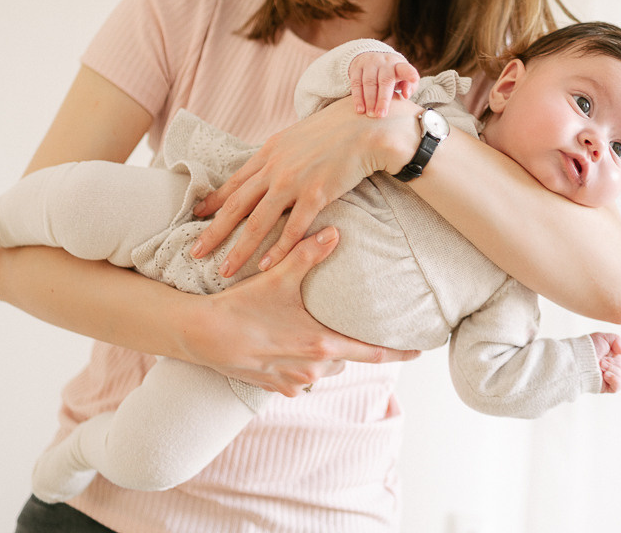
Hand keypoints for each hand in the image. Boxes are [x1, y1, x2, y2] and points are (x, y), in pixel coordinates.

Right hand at [186, 227, 419, 394]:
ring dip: (322, 355)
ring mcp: (292, 382)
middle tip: (350, 327)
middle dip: (347, 344)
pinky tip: (286, 348)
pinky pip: (298, 381)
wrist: (201, 335)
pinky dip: (298, 367)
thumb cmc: (241, 305)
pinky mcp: (273, 388)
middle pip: (345, 358)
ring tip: (312, 334)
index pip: (373, 352)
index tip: (419, 351)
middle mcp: (312, 368)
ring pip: (322, 370)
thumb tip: (334, 232)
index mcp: (321, 344)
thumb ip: (308, 254)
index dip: (398, 352)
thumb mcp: (278, 276)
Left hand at [191, 97, 416, 276]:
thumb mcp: (297, 136)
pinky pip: (292, 228)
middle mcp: (275, 167)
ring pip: (258, 222)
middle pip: (236, 205)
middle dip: (213, 232)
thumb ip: (280, 154)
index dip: (213, 201)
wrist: (367, 125)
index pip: (233, 182)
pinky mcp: (316, 193)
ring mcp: (294, 181)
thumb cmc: (337, 130)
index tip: (196, 216)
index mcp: (268, 152)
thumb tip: (269, 167)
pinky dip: (278, 249)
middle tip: (195, 252)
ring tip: (225, 270)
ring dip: (239, 249)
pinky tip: (266, 266)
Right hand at [349, 51, 419, 117]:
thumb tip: (406, 95)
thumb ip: (409, 86)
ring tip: (371, 114)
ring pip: (369, 82)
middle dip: (383, 99)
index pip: (405, 68)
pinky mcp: (356, 68)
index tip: (414, 79)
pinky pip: (356, 84)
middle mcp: (384, 63)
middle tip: (381, 115)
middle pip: (384, 81)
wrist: (370, 56)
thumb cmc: (391, 73)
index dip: (410, 73)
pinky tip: (360, 109)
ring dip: (369, 100)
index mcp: (398, 65)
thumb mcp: (403, 77)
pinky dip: (358, 98)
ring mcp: (369, 64)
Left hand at [589, 332, 620, 393]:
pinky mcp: (605, 387)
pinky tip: (606, 375)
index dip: (615, 357)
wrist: (577, 360)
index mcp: (609, 357)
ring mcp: (607, 378)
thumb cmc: (587, 348)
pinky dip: (615, 380)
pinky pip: (618, 387)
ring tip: (600, 367)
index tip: (605, 356)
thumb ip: (617, 340)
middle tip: (600, 362)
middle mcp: (608, 368)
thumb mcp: (603, 337)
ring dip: (612, 369)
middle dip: (612, 363)